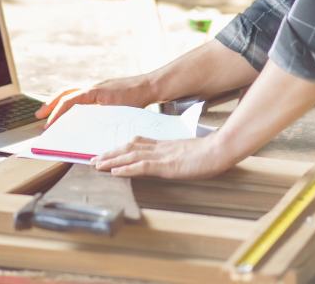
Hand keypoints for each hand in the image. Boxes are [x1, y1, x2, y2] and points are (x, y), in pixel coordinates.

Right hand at [35, 74, 154, 128]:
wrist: (149, 86)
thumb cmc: (136, 98)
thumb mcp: (117, 111)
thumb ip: (100, 119)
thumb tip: (86, 131)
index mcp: (93, 91)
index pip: (68, 101)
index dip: (56, 114)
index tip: (48, 125)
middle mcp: (92, 87)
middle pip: (65, 94)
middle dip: (51, 105)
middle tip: (39, 115)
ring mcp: (96, 87)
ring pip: (72, 93)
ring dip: (60, 102)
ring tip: (50, 112)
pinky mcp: (102, 90)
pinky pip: (81, 95)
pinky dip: (72, 102)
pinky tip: (72, 111)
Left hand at [90, 131, 234, 178]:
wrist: (221, 149)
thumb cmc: (211, 152)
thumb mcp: (190, 153)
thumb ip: (178, 155)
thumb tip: (173, 160)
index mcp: (166, 145)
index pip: (138, 144)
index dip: (121, 148)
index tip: (108, 151)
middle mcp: (160, 148)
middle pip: (129, 148)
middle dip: (110, 153)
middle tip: (93, 159)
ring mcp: (163, 155)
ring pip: (131, 155)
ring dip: (112, 160)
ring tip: (97, 165)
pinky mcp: (167, 164)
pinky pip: (143, 166)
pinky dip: (127, 168)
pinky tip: (115, 171)